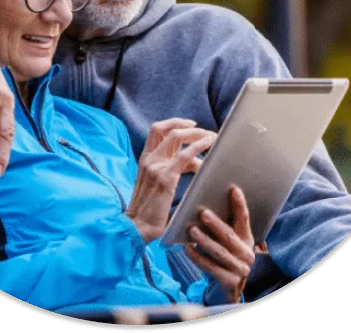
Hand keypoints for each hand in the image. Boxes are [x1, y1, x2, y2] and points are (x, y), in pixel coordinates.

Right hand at [126, 118, 215, 242]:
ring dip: (197, 134)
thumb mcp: (156, 183)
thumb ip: (170, 169)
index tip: (191, 125)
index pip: (157, 130)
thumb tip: (193, 162)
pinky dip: (198, 146)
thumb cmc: (150, 209)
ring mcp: (155, 166)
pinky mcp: (165, 177)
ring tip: (212, 138)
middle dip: (189, 126)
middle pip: (168, 129)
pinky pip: (184, 155)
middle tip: (206, 132)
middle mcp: (149, 158)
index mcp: (145, 158)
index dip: (175, 123)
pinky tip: (209, 145)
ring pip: (177, 137)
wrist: (138, 227)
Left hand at [184, 185, 254, 302]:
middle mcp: (246, 254)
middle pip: (229, 236)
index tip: (233, 189)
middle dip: (216, 224)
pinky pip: (211, 267)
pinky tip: (187, 248)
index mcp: (247, 239)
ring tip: (191, 229)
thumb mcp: (230, 239)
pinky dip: (197, 257)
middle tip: (203, 213)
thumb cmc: (226, 253)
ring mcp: (240, 269)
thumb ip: (225, 223)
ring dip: (204, 240)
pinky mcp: (229, 281)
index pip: (244, 219)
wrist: (232, 285)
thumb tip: (206, 202)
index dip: (239, 204)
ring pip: (219, 252)